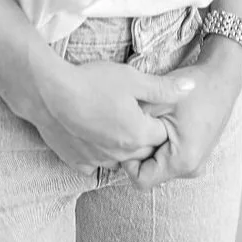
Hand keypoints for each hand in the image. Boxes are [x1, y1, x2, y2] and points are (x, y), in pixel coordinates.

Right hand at [24, 58, 198, 173]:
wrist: (49, 93)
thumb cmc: (92, 82)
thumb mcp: (132, 78)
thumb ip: (163, 88)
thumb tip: (192, 89)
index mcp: (138, 134)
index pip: (161, 134)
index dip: (156, 118)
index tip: (145, 104)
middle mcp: (121, 154)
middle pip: (142, 149)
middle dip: (141, 133)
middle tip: (128, 110)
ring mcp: (98, 160)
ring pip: (119, 158)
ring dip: (120, 144)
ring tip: (109, 119)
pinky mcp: (77, 162)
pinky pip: (95, 163)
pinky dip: (97, 152)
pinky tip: (91, 132)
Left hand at [120, 43, 241, 189]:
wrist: (222, 77)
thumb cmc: (194, 87)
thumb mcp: (159, 101)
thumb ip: (136, 121)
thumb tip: (114, 135)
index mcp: (182, 160)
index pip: (141, 180)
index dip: (128, 161)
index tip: (127, 134)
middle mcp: (191, 168)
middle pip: (151, 172)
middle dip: (140, 151)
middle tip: (137, 123)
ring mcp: (196, 162)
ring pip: (159, 164)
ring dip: (151, 146)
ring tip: (152, 119)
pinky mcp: (196, 154)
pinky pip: (170, 157)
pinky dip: (161, 143)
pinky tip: (162, 120)